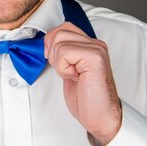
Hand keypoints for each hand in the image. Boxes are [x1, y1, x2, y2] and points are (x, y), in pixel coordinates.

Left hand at [44, 22, 121, 145]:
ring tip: (73, 75)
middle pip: (59, 32)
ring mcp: (96, 49)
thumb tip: (45, 43)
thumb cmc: (86, 98)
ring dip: (59, 62)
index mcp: (90, 45)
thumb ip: (63, 53)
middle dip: (53, 54)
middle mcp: (96, 44)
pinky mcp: (94, 58)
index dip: (52, 43)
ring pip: (59, 42)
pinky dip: (63, 68)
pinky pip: (64, 52)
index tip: (56, 62)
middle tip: (66, 72)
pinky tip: (76, 78)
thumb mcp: (69, 70)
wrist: (101, 117)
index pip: (64, 27)